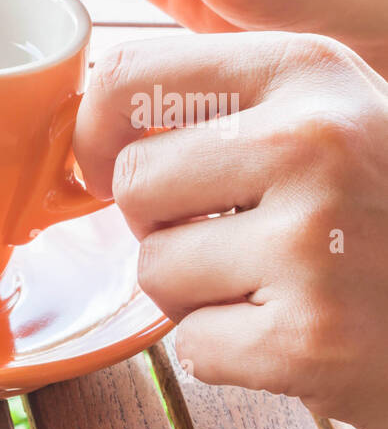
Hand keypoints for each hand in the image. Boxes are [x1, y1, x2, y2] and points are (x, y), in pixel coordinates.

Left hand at [75, 32, 387, 428]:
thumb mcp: (337, 122)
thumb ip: (228, 111)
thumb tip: (91, 126)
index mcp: (311, 71)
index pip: (128, 76)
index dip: (98, 135)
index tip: (112, 166)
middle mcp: (314, 142)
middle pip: (132, 184)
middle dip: (164, 226)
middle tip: (240, 242)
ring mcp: (314, 241)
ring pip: (154, 270)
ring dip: (200, 296)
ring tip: (284, 288)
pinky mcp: (310, 338)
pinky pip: (192, 347)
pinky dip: (233, 357)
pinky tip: (304, 337)